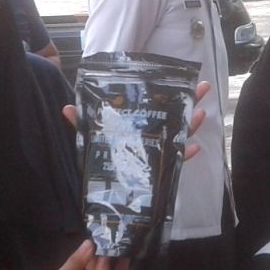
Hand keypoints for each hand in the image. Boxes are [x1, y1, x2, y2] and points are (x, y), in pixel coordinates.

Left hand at [62, 81, 209, 159]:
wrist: (103, 191)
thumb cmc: (100, 160)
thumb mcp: (90, 138)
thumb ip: (81, 124)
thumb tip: (66, 108)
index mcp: (139, 124)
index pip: (157, 104)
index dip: (172, 91)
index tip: (186, 77)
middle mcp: (152, 135)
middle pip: (175, 114)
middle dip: (191, 101)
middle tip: (203, 87)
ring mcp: (158, 152)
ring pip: (180, 135)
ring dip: (191, 124)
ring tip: (200, 113)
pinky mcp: (160, 171)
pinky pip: (176, 162)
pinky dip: (185, 156)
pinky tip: (194, 148)